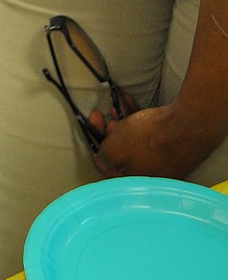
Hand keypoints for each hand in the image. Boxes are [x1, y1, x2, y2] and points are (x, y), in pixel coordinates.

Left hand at [89, 97, 215, 179]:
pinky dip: (137, 117)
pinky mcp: (173, 144)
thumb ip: (104, 155)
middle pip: (122, 153)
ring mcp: (164, 160)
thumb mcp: (115, 148)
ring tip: (114, 105)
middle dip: (110, 133)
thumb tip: (102, 158)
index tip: (91, 130)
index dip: (95, 148)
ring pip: (135, 140)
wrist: (187, 126)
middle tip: (106, 116)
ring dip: (122, 122)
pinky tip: (128, 99)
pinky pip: (149, 132)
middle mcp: (151, 174)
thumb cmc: (147, 139)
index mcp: (136, 180)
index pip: (108, 169)